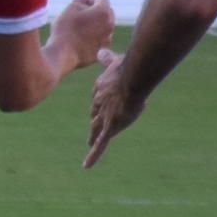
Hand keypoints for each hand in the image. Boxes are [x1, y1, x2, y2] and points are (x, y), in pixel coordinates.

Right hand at [49, 0, 115, 67]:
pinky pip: (100, 39)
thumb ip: (83, 2)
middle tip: (77, 13)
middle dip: (93, 10)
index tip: (75, 2)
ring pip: (103, 26)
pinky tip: (79, 39)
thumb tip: (88, 6)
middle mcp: (110, 25)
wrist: (62, 54)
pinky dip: (93, 37)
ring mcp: (108, 39)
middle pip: (105, 11)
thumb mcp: (71, 7)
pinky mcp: (102, 51)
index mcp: (104, 12)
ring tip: (77, 27)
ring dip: (94, 23)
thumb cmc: (65, 29)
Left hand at [82, 48, 140, 167]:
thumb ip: (106, 59)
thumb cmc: (126, 68)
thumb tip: (100, 49)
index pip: (98, 98)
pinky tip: (85, 166)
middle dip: (95, 120)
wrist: (130, 79)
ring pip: (96, 129)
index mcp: (100, 89)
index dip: (101, 101)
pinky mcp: (110, 127)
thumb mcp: (114, 62)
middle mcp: (99, 104)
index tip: (103, 102)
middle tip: (93, 126)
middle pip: (95, 114)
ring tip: (90, 144)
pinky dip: (93, 155)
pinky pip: (100, 144)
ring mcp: (104, 116)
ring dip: (93, 136)